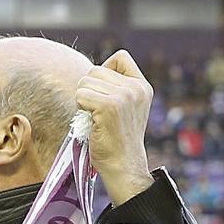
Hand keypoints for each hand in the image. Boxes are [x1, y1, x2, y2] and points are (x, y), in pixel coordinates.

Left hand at [75, 50, 155, 205]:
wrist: (123, 166)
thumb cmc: (117, 142)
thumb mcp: (126, 109)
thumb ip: (117, 89)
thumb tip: (91, 73)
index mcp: (143, 86)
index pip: (120, 57)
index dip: (104, 71)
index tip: (103, 94)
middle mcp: (136, 88)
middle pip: (95, 70)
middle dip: (89, 90)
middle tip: (97, 114)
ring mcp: (124, 95)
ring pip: (85, 81)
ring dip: (83, 100)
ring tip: (95, 119)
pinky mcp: (109, 106)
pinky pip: (81, 95)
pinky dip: (80, 109)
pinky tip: (92, 123)